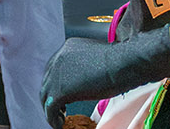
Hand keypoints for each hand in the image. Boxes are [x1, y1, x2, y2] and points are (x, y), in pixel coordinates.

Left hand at [40, 33, 169, 128]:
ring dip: (52, 108)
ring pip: (46, 95)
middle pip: (48, 80)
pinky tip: (60, 124)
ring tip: (59, 118)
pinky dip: (53, 118)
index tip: (64, 93)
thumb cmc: (119, 61)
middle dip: (52, 95)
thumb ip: (85, 65)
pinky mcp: (59, 90)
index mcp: (68, 47)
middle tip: (61, 107)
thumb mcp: (97, 59)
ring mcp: (57, 74)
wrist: (123, 63)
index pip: (54, 67)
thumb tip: (84, 79)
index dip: (57, 82)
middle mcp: (59, 58)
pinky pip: (50, 108)